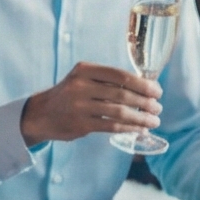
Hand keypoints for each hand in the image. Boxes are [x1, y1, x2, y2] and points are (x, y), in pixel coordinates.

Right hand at [18, 63, 162, 146]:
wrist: (41, 114)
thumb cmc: (69, 95)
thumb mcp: (82, 79)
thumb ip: (107, 80)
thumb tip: (144, 87)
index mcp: (85, 69)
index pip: (120, 74)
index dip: (142, 84)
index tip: (157, 91)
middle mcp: (81, 86)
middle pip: (122, 93)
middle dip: (146, 102)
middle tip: (158, 108)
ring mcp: (80, 106)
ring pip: (119, 112)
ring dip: (141, 118)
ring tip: (154, 121)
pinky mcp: (80, 124)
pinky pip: (111, 126)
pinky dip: (129, 128)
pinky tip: (139, 130)